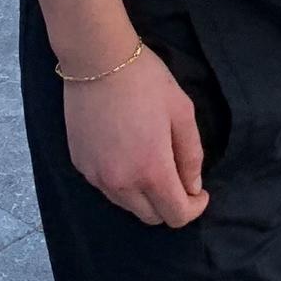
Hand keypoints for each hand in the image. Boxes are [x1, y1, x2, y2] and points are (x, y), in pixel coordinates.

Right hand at [63, 45, 210, 227]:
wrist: (98, 62)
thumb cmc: (147, 83)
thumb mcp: (182, 113)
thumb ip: (191, 155)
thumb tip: (192, 187)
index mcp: (151, 171)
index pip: (175, 215)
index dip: (194, 208)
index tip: (201, 192)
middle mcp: (120, 183)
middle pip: (151, 217)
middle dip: (171, 205)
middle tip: (180, 177)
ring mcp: (95, 177)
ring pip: (127, 207)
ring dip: (146, 197)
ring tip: (156, 164)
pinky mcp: (80, 166)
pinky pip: (107, 190)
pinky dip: (124, 184)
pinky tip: (130, 156)